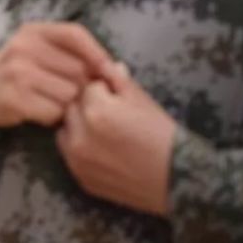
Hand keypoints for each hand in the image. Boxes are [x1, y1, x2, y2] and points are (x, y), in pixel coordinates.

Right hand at [0, 22, 111, 158]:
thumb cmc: (15, 76)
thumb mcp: (36, 54)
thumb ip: (71, 55)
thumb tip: (119, 69)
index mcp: (31, 31)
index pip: (75, 34)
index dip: (97, 53)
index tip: (109, 72)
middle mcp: (23, 46)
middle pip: (78, 69)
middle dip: (80, 87)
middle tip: (68, 96)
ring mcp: (17, 72)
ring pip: (69, 93)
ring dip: (67, 106)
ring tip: (51, 104)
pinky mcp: (14, 97)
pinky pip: (54, 112)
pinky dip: (52, 118)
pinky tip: (40, 115)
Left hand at [55, 62, 174, 216]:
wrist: (177, 178)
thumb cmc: (162, 134)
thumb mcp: (142, 100)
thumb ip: (117, 79)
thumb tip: (103, 64)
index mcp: (96, 111)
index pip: (87, 88)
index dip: (102, 90)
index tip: (116, 98)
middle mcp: (80, 136)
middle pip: (72, 108)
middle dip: (87, 107)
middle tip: (111, 115)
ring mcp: (77, 160)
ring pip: (65, 131)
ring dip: (78, 128)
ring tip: (104, 133)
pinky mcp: (80, 178)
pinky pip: (70, 156)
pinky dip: (80, 150)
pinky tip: (103, 151)